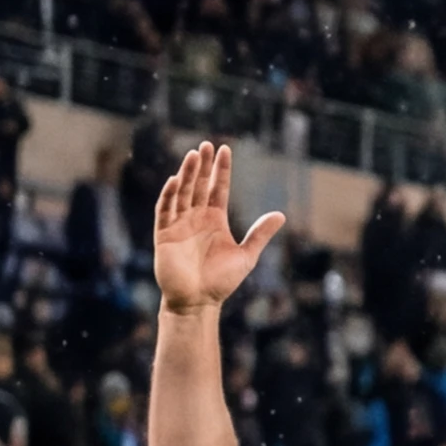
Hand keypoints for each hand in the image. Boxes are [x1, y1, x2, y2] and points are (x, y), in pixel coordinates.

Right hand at [147, 140, 283, 317]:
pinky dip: (169, 196)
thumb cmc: (221, 281)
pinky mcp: (164, 234)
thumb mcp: (246, 255)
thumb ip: (260, 234)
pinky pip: (165, 211)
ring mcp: (179, 224)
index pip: (218, 189)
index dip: (221, 170)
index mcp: (215, 220)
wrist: (198, 301)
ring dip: (186, 174)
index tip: (224, 150)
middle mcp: (196, 218)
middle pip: (199, 185)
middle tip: (206, 145)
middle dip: (202, 165)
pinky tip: (175, 181)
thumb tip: (281, 214)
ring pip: (182, 193)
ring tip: (193, 155)